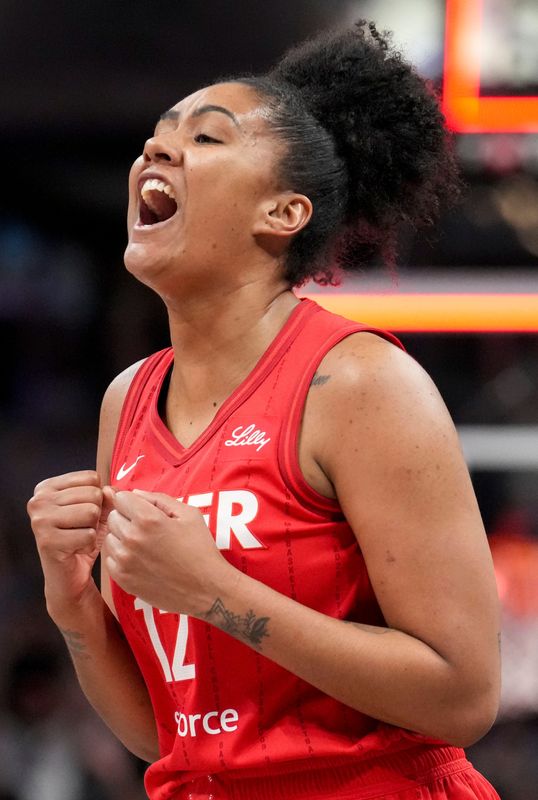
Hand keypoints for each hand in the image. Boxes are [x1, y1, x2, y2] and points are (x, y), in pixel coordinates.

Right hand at [27, 471, 112, 619]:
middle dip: (96, 515)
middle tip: (81, 529)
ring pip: (91, 512)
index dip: (98, 498)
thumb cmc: (81, 538)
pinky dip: (89, 545)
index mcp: (47, 487)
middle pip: (93, 494)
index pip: (91, 477)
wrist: (69, 575)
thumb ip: (106, 495)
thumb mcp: (97, 511)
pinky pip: (88, 535)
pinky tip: (76, 550)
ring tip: (79, 538)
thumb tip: (111, 491)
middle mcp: (39, 500)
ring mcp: (40, 520)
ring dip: (93, 529)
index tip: (83, 513)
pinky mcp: (47, 541)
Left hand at [104, 489, 236, 615]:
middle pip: (112, 517)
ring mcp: (125, 561)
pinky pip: (110, 560)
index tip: (143, 510)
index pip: (121, 498)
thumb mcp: (189, 515)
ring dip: (122, 538)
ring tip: (144, 546)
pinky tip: (140, 560)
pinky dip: (121, 557)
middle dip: (127, 518)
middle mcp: (132, 538)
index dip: (133, 501)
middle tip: (147, 529)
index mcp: (148, 519)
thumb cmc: (200, 549)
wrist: (206, 589)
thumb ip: (159, 499)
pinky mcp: (123, 579)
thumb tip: (135, 493)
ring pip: (109, 538)